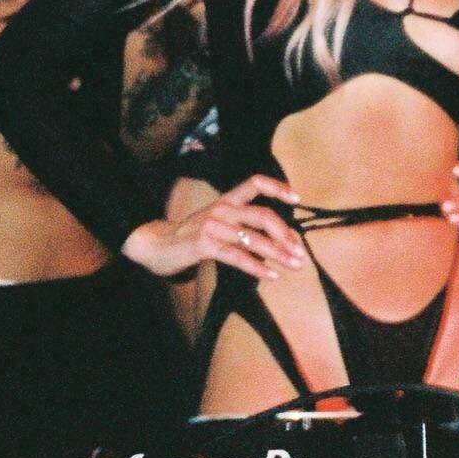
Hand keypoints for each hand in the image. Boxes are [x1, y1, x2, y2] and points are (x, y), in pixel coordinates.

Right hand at [121, 174, 306, 280]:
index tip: (297, 198)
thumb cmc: (195, 236)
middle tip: (300, 251)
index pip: (255, 182)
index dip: (277, 187)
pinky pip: (237, 256)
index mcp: (227, 199)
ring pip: (253, 238)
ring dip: (278, 253)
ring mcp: (213, 225)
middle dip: (285, 233)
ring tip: (295, 265)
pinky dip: (258, 267)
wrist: (158, 245)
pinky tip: (272, 275)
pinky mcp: (204, 244)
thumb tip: (279, 239)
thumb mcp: (219, 221)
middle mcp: (222, 208)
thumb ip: (243, 224)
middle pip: (262, 214)